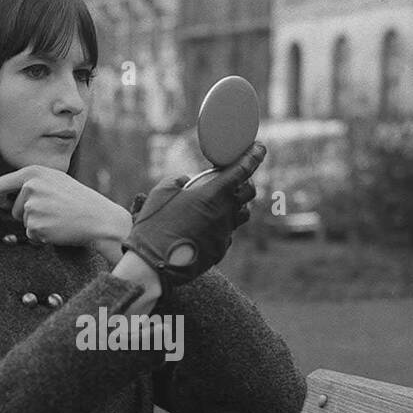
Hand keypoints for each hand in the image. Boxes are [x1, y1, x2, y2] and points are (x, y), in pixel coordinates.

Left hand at [0, 165, 127, 249]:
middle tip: (51, 213)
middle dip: (27, 215)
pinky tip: (59, 228)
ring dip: (37, 225)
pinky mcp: (36, 226)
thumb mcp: (55, 180)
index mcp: (33, 172)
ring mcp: (32, 206)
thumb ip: (32, 183)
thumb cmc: (80, 201)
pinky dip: (43, 236)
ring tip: (58, 218)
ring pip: (24, 223)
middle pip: (12, 209)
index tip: (4, 204)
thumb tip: (7, 195)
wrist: (100, 219)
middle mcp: (30, 186)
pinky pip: (31, 236)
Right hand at [122, 142, 264, 286]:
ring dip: (235, 205)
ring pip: (240, 215)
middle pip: (248, 192)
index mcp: (212, 194)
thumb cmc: (154, 225)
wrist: (152, 264)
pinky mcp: (220, 250)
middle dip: (246, 181)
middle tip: (235, 178)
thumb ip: (179, 180)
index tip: (259, 148)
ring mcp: (224, 234)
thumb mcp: (162, 192)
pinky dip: (220, 226)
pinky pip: (226, 234)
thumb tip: (187, 180)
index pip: (242, 170)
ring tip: (220, 203)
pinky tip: (203, 228)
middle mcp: (224, 213)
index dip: (254, 156)